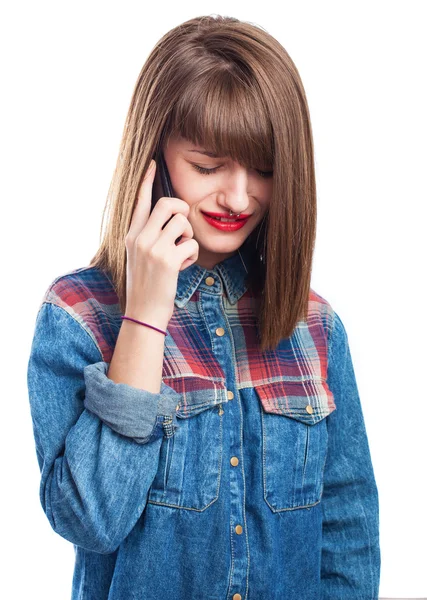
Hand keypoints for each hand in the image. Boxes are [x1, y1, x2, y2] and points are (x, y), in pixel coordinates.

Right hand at [124, 159, 198, 326]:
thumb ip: (148, 236)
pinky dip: (192, 256)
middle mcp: (140, 238)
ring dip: (188, 237)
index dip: (147, 181)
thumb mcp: (138, 258)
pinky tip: (182, 268)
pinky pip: (192, 245)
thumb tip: (169, 219)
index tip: (153, 163)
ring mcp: (153, 248)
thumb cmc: (146, 286)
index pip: (140, 202)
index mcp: (132, 235)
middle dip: (182, 210)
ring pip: (183, 223)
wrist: (143, 313)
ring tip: (181, 253)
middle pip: (168, 203)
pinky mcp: (168, 260)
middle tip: (183, 226)